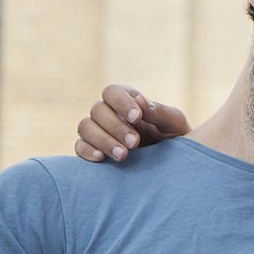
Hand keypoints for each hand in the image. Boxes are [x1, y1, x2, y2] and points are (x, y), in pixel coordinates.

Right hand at [74, 84, 190, 161]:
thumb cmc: (174, 136)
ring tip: (123, 155)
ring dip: (102, 140)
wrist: (173, 162)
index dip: (121, 102)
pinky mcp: (91, 149)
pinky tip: (102, 158)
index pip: (112, 91)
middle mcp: (108, 112)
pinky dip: (87, 151)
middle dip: (115, 126)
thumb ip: (158, 111)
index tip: (137, 118)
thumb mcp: (173, 122)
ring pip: (85, 127)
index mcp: (127, 99)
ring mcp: (98, 130)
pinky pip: (79, 146)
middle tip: (135, 143)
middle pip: (97, 110)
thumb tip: (139, 99)